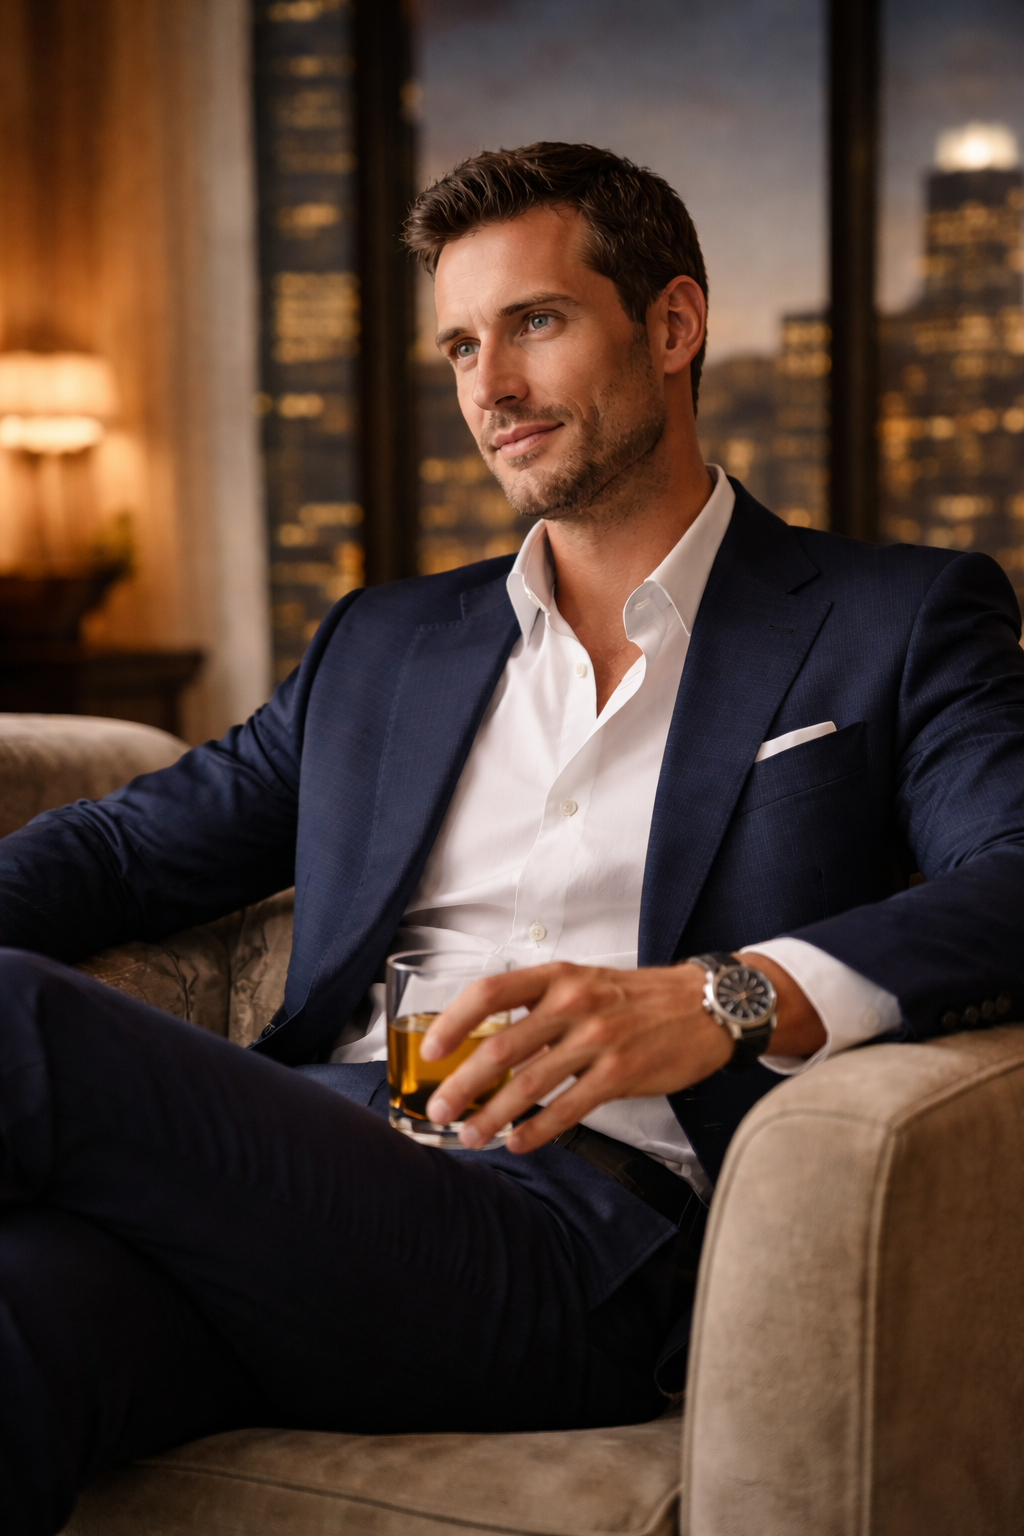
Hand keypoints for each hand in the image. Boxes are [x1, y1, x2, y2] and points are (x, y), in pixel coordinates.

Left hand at [420, 955, 824, 1153]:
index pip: (490, 992)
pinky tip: (518, 1142)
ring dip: (493, 1114)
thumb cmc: (636, 998)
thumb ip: (538, 1007)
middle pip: (502, 1045)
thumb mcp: (583, 982)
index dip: (454, 1021)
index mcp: (557, 977)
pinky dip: (538, 1130)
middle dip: (463, 1083)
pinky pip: (569, 1109)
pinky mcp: (621, 1074)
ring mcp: (599, 1040)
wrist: (705, 1006)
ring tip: (469, 1134)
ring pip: (531, 1083)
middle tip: (438, 1107)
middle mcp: (574, 1003)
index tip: (429, 1050)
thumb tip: (485, 1042)